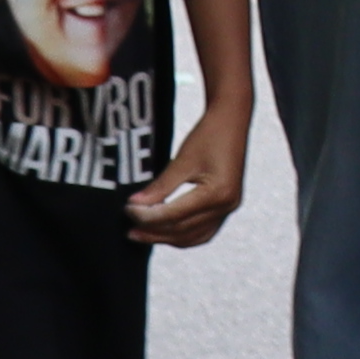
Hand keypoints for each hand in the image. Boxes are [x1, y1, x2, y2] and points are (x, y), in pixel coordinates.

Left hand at [132, 113, 250, 249]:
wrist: (232, 121)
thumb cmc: (208, 134)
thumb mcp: (182, 160)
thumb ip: (160, 186)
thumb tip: (134, 205)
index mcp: (217, 192)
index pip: (174, 215)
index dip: (147, 216)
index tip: (127, 209)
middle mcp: (226, 205)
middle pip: (182, 230)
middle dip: (153, 230)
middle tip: (129, 228)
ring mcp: (228, 209)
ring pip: (192, 236)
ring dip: (166, 237)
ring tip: (141, 234)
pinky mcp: (226, 207)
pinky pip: (202, 232)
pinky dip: (182, 235)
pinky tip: (165, 232)